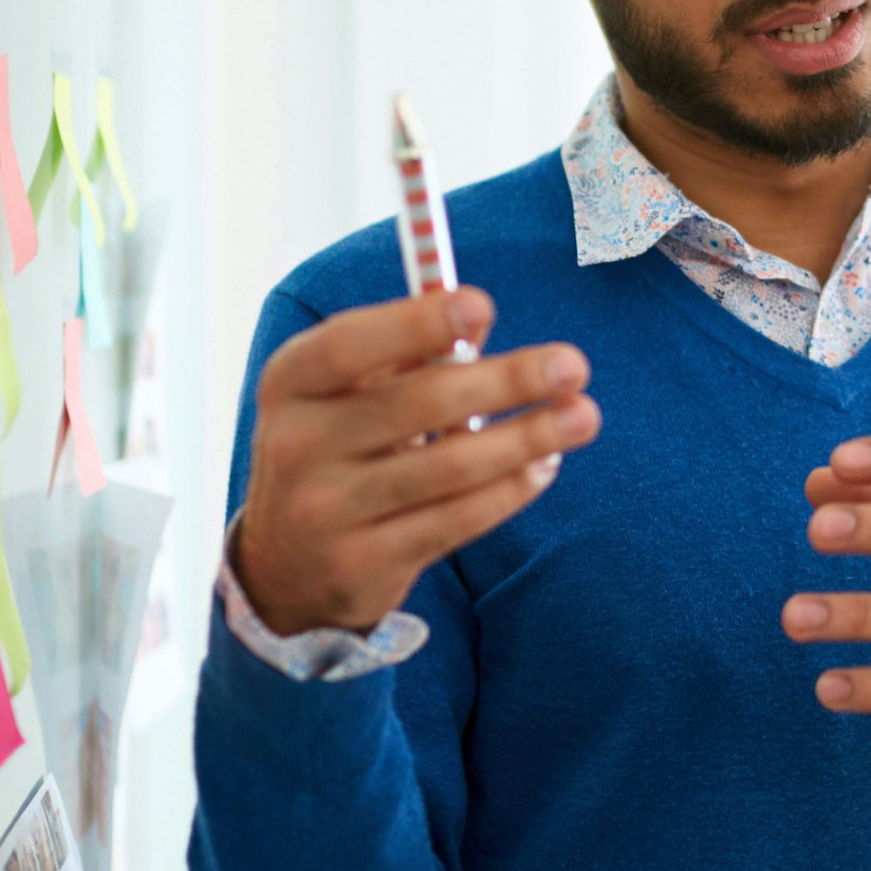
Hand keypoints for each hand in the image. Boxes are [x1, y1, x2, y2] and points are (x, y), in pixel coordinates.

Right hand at [230, 287, 601, 635]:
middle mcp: (296, 446)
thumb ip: (406, 355)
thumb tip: (479, 319)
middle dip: (504, 380)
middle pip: (415, 404)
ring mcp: (326, 512)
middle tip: (573, 365)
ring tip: (583, 416)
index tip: (483, 305)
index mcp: (290, 384)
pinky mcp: (362, 565)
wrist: (286, 565)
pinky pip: (454, 521)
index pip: (348, 345)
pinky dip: (508, 490)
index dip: (415, 323)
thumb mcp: (348, 395)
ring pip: (447, 468)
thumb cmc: (338, 448)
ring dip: (526, 438)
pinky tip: (544, 466)